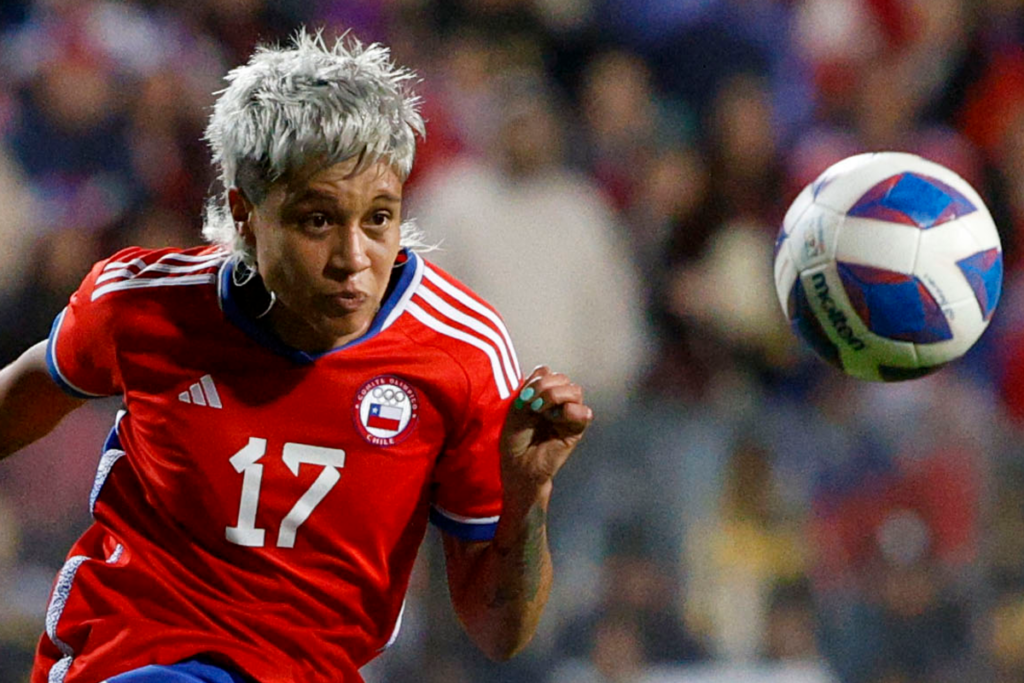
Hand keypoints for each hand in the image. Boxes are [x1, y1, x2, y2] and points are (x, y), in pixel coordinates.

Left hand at [499, 366, 593, 501]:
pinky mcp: (576, 430)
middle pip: (563, 379)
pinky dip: (571, 411)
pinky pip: (584, 412)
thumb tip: (545, 369)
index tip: (524, 396)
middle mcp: (558, 403)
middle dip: (545, 386)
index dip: (537, 379)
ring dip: (555, 396)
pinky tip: (555, 419)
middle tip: (531, 404)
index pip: (549, 373)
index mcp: (543, 395)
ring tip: (540, 412)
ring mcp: (568, 415)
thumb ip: (531, 387)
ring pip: (575, 390)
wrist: (518, 465)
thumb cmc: (515, 439)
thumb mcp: (518, 407)